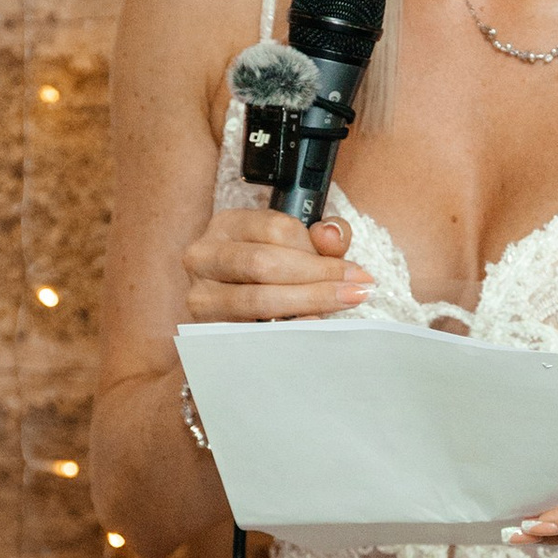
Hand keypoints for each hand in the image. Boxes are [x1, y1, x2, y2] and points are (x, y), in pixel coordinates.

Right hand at [181, 203, 373, 321]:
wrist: (232, 307)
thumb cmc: (269, 271)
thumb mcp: (294, 245)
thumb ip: (322, 237)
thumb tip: (330, 236)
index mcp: (227, 225)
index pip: (275, 229)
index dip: (317, 250)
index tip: (352, 270)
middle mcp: (204, 256)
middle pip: (265, 264)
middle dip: (318, 278)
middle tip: (356, 290)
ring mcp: (201, 296)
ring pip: (257, 300)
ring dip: (308, 303)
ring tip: (342, 305)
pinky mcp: (205, 330)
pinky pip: (251, 332)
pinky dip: (286, 331)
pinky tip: (312, 326)